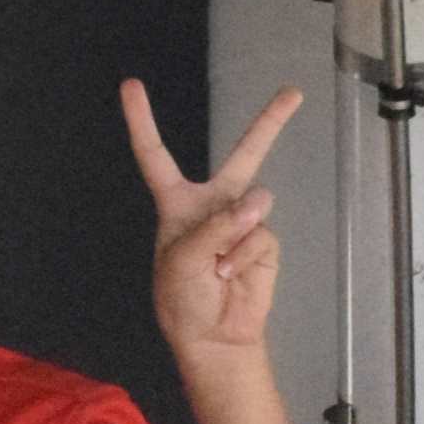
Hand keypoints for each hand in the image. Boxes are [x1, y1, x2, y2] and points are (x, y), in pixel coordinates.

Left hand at [127, 80, 302, 371]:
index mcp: (177, 203)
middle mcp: (214, 206)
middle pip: (245, 155)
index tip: (131, 85)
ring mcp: (243, 223)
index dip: (142, 121)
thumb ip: (216, 226)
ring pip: (253, 204)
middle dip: (270, 123)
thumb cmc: (184, 300)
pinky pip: (261, 236)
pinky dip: (245, 258)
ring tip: (219, 269)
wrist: (214, 338)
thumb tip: (258, 204)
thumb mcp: (182, 259)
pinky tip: (233, 276)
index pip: (156, 155)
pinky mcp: (264, 244)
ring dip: (234, 237)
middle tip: (293, 93)